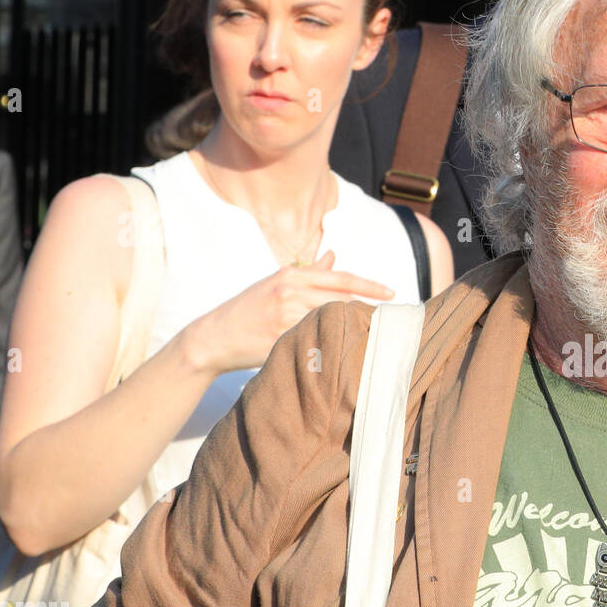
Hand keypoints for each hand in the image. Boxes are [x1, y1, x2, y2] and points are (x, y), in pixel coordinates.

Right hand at [182, 250, 394, 374]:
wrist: (214, 338)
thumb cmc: (248, 310)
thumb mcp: (276, 284)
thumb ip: (308, 272)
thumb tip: (333, 256)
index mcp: (290, 276)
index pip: (341, 278)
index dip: (370, 286)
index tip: (392, 293)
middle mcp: (290, 292)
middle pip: (342, 300)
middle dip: (366, 311)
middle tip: (387, 321)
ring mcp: (286, 316)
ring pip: (332, 320)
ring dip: (351, 329)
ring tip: (368, 337)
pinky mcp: (281, 338)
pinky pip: (316, 340)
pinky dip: (332, 344)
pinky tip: (342, 351)